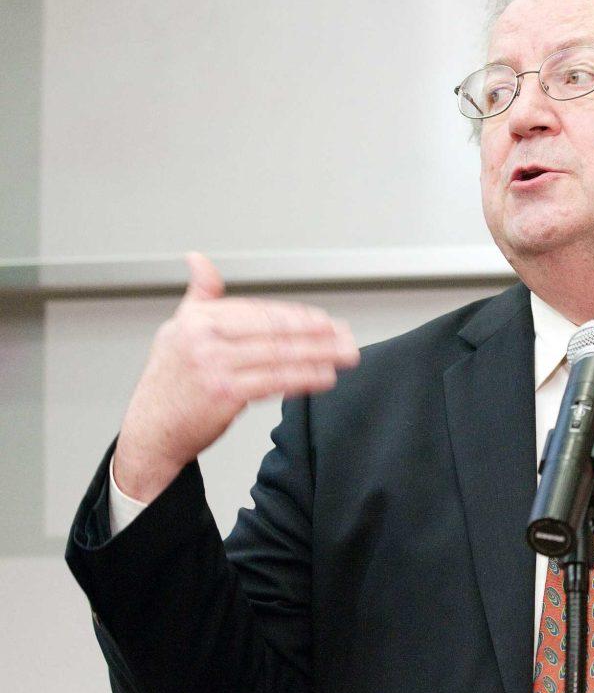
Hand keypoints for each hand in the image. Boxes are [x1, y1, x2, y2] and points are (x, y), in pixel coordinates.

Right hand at [113, 253, 359, 502]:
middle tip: (344, 335)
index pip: (259, 311)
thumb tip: (197, 260)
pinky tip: (324, 376)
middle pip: (273, 331)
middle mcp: (203, 339)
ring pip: (279, 355)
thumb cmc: (170, 383)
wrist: (150, 433)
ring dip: (319, 355)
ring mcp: (213, 366)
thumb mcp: (177, 330)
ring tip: (344, 355)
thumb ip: (199, 295)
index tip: (324, 321)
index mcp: (197, 320)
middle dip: (316, 333)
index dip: (296, 316)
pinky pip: (275, 381)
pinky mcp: (224, 394)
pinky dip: (303, 378)